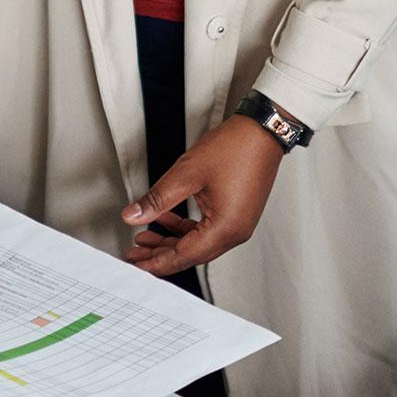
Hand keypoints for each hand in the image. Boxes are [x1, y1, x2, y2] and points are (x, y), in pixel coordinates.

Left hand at [120, 115, 283, 275]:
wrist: (262, 130)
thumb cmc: (235, 148)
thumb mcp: (186, 174)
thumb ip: (157, 200)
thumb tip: (133, 216)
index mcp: (225, 229)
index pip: (183, 256)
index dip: (155, 263)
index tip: (134, 266)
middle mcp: (235, 232)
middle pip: (190, 254)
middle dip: (159, 255)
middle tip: (133, 256)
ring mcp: (237, 224)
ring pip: (196, 243)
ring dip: (170, 241)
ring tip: (144, 238)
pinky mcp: (236, 214)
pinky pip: (206, 230)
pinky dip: (183, 228)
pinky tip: (165, 219)